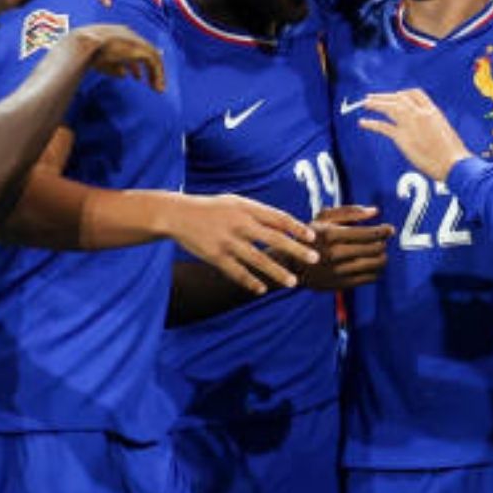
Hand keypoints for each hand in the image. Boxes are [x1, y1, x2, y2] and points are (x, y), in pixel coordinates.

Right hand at [68, 24, 164, 90]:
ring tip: (157, 89)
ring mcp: (137, 40)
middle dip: (149, 69)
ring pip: (153, 58)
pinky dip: (158, 75)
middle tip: (152, 84)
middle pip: (144, 52)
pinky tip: (157, 87)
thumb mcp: (101, 60)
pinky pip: (155, 63)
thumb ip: (114, 66)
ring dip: (156, 74)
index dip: (134, 64)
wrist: (84, 44)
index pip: (131, 49)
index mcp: (118, 35)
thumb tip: (124, 74)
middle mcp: (129, 36)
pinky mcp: (142, 48)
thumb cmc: (85, 53)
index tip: (137, 76)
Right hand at [166, 193, 319, 294]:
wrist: (177, 214)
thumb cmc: (213, 208)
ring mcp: (227, 242)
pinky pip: (236, 272)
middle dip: (296, 250)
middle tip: (314, 259)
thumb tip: (287, 225)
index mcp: (247, 209)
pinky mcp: (215, 256)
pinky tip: (262, 290)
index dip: (297, 228)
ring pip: (257, 259)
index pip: (279, 218)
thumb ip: (260, 213)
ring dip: (277, 272)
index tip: (313, 237)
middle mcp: (240, 224)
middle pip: (274, 239)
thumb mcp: (236, 203)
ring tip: (293, 282)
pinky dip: (250, 282)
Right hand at [298, 205, 393, 290]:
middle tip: (383, 240)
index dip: (383, 231)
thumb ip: (350, 211)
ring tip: (380, 252)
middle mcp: (334, 253)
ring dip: (382, 257)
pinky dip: (376, 270)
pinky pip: (370, 278)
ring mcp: (338, 271)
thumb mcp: (324, 218)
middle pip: (374, 248)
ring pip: (375, 264)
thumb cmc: (312, 236)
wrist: (291, 265)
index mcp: (330, 234)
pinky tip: (372, 264)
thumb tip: (375, 211)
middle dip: (383, 243)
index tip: (390, 229)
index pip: (367, 233)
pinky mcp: (341, 284)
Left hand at [357, 90, 472, 181]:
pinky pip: (383, 127)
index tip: (393, 96)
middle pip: (399, 97)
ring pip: (389, 107)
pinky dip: (371, 124)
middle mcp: (420, 114)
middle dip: (384, 96)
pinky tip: (363, 122)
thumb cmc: (454, 154)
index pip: (415, 94)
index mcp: (433, 111)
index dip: (401, 94)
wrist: (454, 163)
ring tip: (365, 104)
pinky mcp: (403, 137)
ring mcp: (411, 124)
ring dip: (375, 104)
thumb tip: (427, 131)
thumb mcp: (445, 132)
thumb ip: (433, 126)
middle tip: (372, 97)